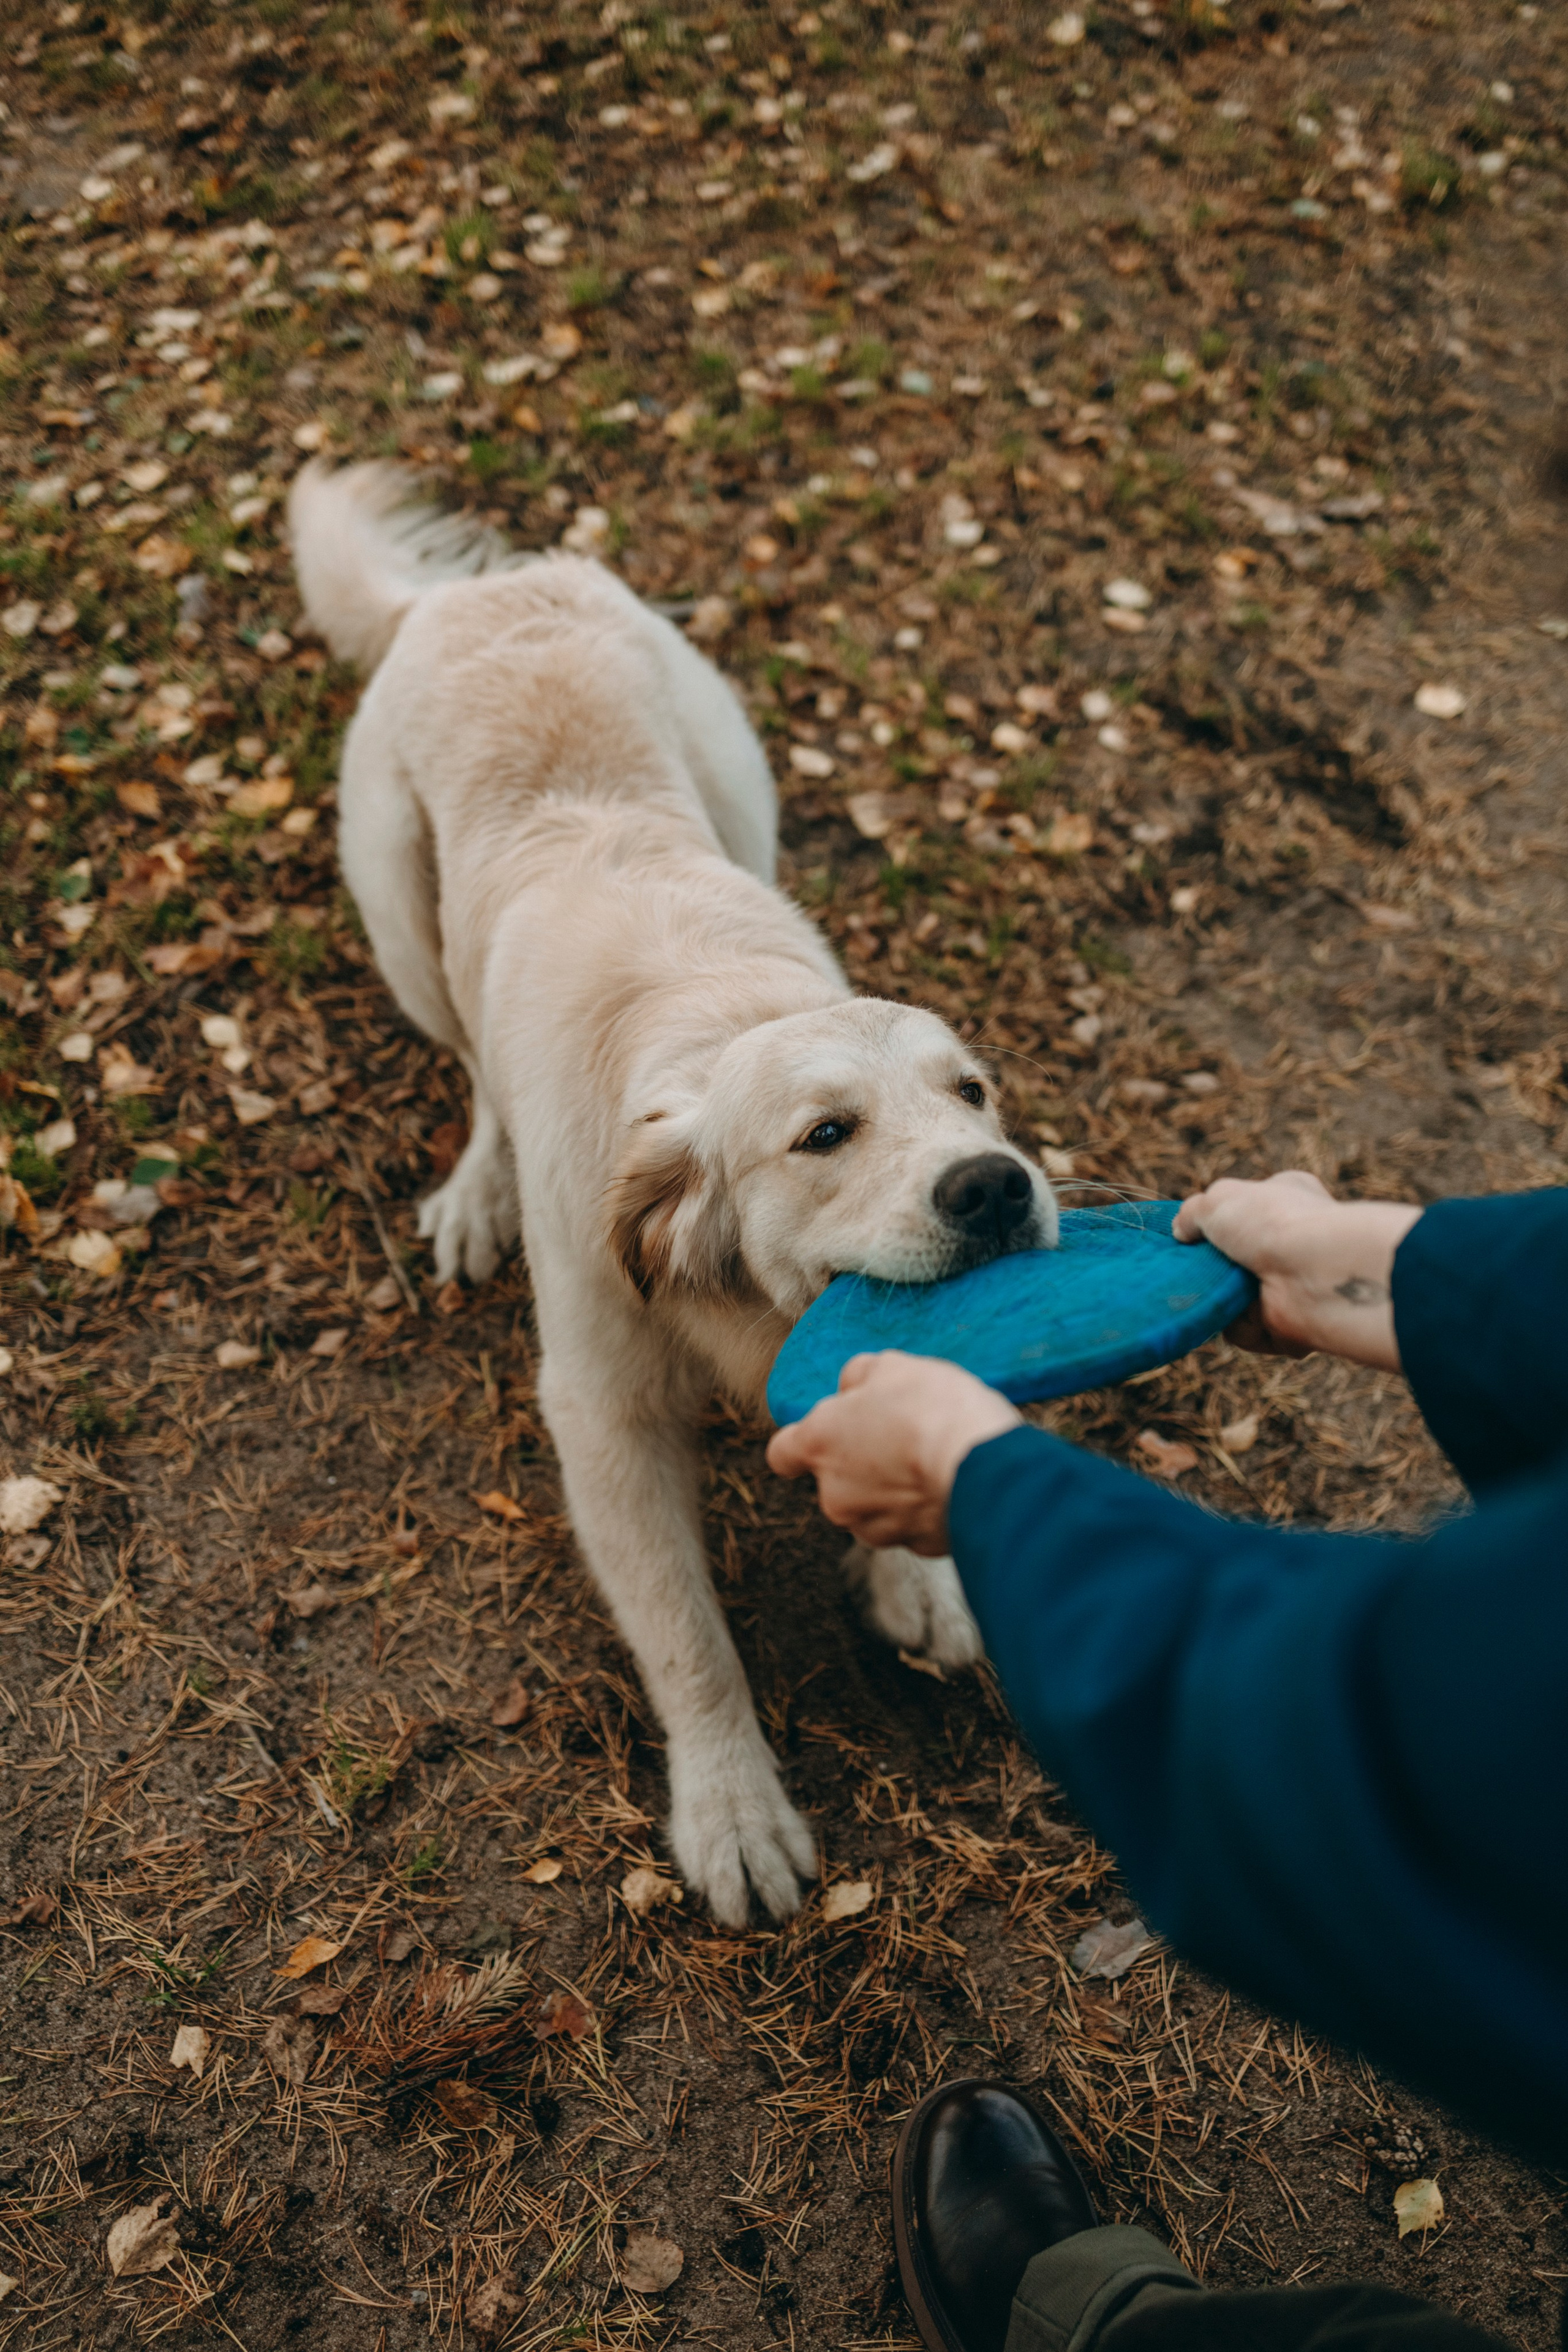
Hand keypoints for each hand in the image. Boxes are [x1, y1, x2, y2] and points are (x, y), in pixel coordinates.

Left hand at [766, 1352, 1020, 1556]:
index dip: (802, 1443)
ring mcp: (874, 1527)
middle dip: (864, 1462)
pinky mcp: (914, 1546)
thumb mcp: (893, 1367)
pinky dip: (926, 1507)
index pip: (782, 1454)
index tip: (829, 1433)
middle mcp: (835, 1495)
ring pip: (874, 1506)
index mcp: (820, 1445)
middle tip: (902, 1435)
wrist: (982, 1468)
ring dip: (895, 1487)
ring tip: (932, 1458)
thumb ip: (861, 1376)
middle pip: (836, 1480)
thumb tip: (853, 1386)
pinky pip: (913, 1524)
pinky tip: (951, 1480)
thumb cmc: (931, 1412)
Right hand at [1173, 1172, 1421, 1370]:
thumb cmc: (1271, 1224)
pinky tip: (1249, 1312)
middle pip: (1233, 1260)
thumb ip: (1192, 1212)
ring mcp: (1292, 1285)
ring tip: (1226, 1291)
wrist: (1315, 1273)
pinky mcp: (1288, 1325)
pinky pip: (1245, 1331)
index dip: (1218, 1219)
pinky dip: (1241, 1325)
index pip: (1247, 1207)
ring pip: (1234, 1299)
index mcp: (1287, 1199)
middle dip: (1212, 1268)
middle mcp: (1293, 1242)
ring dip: (1222, 1299)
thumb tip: (1182, 1232)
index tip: (1192, 1232)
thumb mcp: (1219, 1198)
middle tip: (1196, 1268)